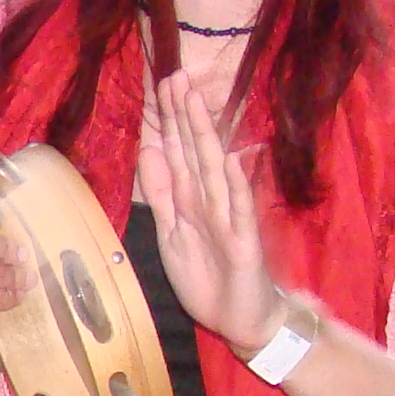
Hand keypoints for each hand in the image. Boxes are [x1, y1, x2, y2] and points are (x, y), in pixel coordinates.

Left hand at [137, 64, 280, 352]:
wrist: (242, 319)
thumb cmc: (209, 276)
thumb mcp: (173, 233)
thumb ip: (162, 194)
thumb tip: (149, 150)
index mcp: (191, 199)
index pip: (178, 151)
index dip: (169, 120)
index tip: (162, 83)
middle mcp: (211, 201)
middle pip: (195, 151)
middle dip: (184, 116)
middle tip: (176, 76)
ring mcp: (230, 219)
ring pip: (214, 171)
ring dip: (205, 137)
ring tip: (196, 103)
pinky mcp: (245, 243)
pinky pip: (240, 211)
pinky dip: (236, 186)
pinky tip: (232, 160)